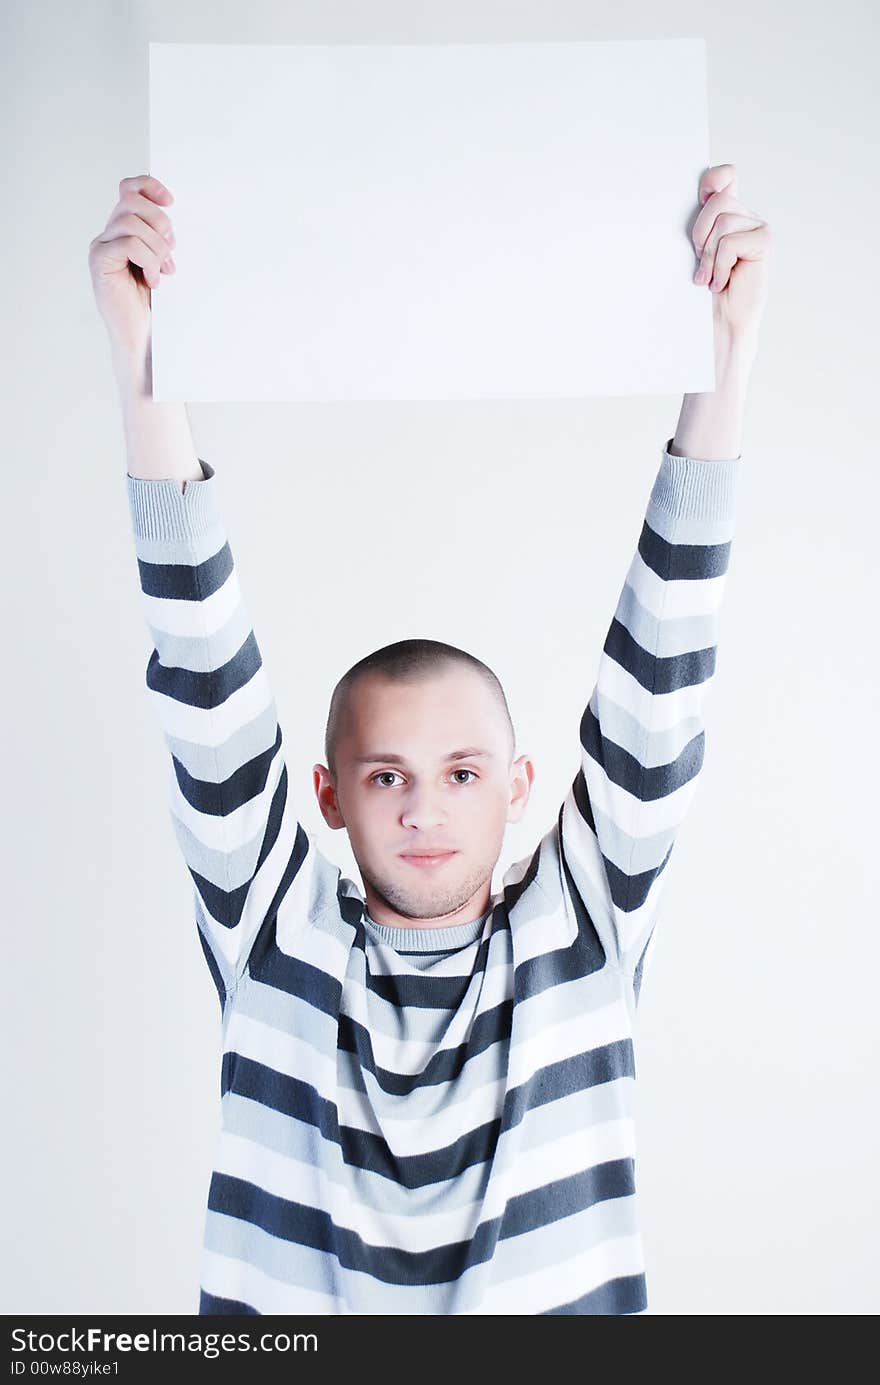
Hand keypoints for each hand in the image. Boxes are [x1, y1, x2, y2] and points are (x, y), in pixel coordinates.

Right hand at [87, 174, 176, 360]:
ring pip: (132, 222)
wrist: (141, 338)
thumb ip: (160, 238)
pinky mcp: (100, 262)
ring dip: (156, 247)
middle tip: (171, 251)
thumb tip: (172, 214)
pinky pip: (130, 244)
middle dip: (160, 223)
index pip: (129, 189)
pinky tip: (153, 281)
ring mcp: (101, 247)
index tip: (171, 201)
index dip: (150, 187)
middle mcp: (108, 235)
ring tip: (163, 271)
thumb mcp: (162, 263)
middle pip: (132, 202)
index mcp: (123, 230)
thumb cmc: (153, 305)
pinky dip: (149, 261)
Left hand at [692, 163, 771, 351]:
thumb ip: (696, 225)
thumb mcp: (693, 253)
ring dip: (708, 256)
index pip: (725, 175)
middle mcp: (744, 216)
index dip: (712, 179)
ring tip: (709, 278)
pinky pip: (730, 242)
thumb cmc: (703, 291)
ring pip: (724, 222)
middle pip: (719, 201)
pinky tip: (721, 283)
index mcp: (726, 214)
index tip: (700, 198)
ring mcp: (758, 227)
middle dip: (700, 234)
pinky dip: (719, 266)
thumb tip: (686, 201)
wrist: (721, 322)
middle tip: (700, 262)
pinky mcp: (764, 242)